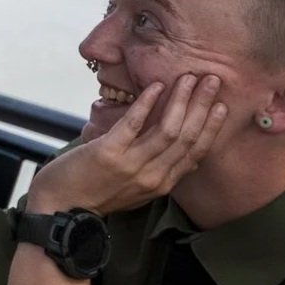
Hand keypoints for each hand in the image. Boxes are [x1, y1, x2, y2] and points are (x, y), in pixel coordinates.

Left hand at [27, 73, 224, 215]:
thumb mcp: (139, 189)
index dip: (212, 128)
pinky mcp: (109, 153)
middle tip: (212, 80)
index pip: (196, 152)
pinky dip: (146, 104)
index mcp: (163, 184)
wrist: (61, 206)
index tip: (223, 106)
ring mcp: (132, 165)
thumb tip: (190, 160)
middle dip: (202, 107)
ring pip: (167, 129)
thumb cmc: (97, 192)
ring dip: (180, 100)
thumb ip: (163, 173)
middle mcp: (153, 176)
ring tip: (189, 78)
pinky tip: (156, 86)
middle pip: (187, 137)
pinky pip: (133, 124)